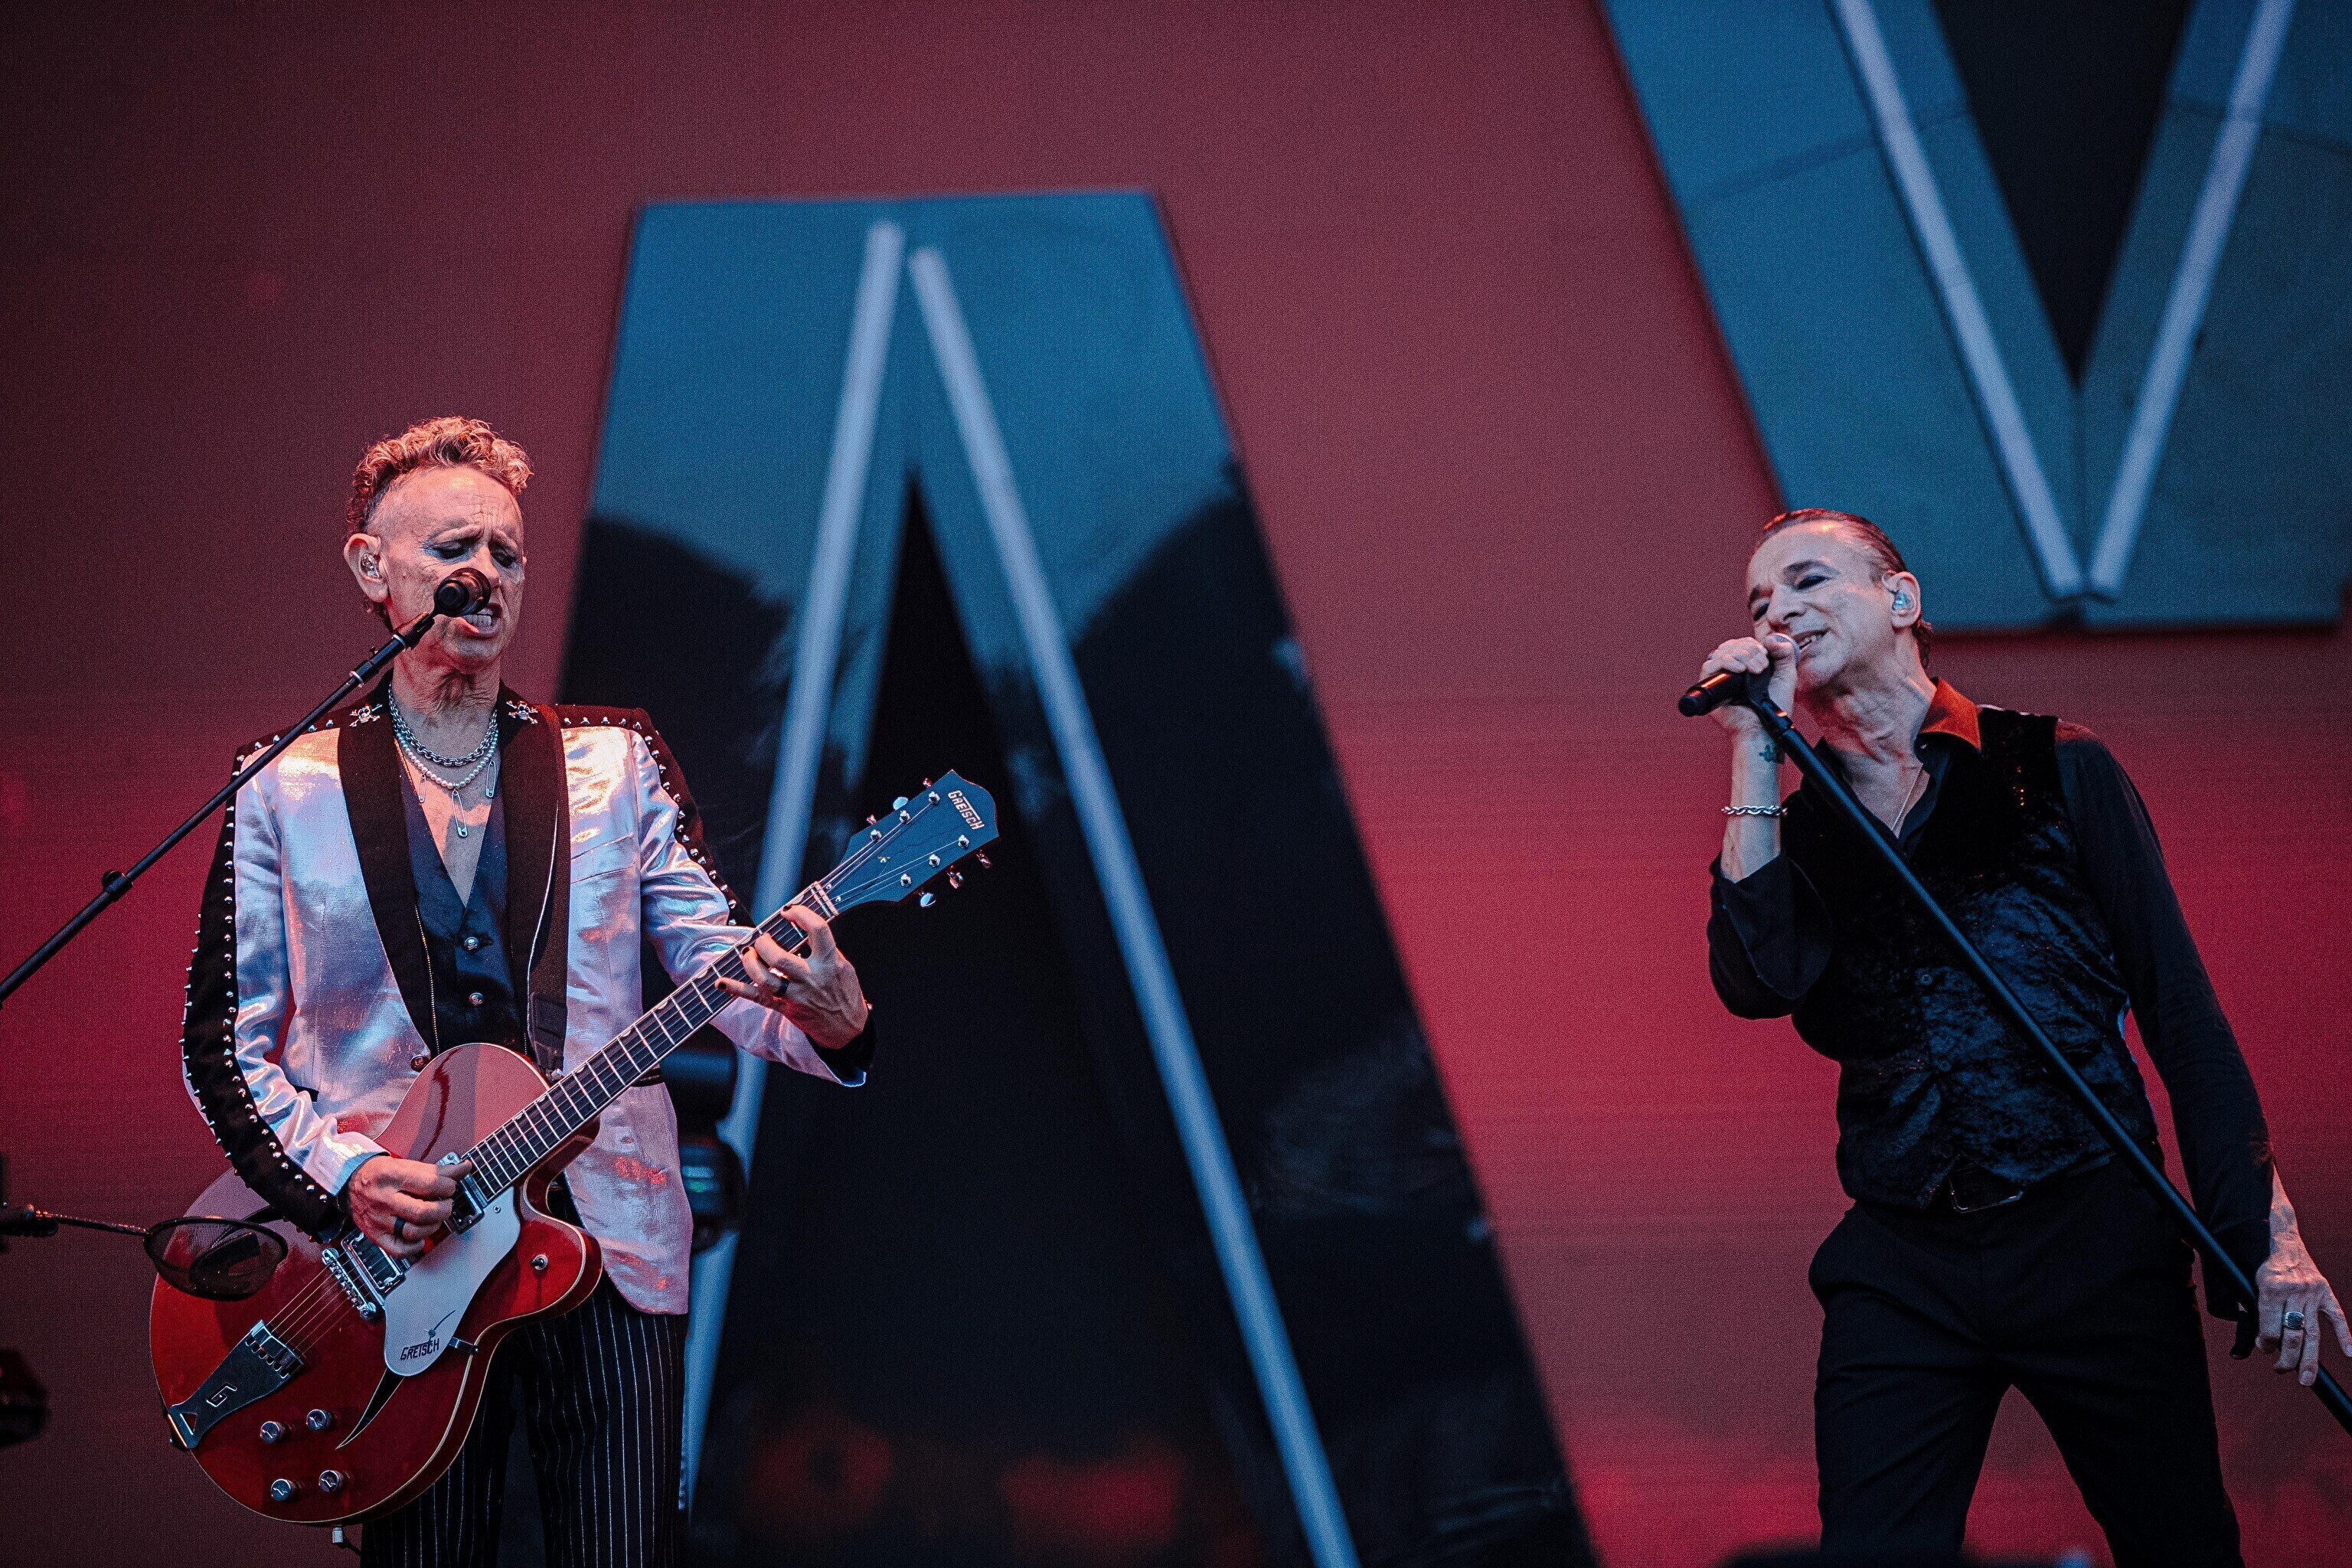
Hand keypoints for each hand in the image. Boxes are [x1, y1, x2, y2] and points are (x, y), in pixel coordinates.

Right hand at [346, 1154, 470, 1260]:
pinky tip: (419, 1237)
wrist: (351, 1182)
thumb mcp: (407, 1164)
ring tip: (434, 1218)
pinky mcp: (375, 1235)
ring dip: (432, 1227)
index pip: (429, 1183)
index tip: (449, 1187)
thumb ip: (437, 1169)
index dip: (448, 1186)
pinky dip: (414, 1247)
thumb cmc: (382, 1174)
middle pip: (423, 1212)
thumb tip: (464, 1168)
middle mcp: (384, 1198)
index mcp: (392, 1176)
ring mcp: (378, 1219)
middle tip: (445, 1204)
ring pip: (413, 1232)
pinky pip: (398, 1250)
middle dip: (443, 1209)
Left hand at [717, 906, 869, 1050]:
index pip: (816, 930)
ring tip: (748, 953)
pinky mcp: (783, 1008)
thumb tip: (802, 928)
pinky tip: (721, 981)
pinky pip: (756, 997)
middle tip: (763, 939)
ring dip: (750, 962)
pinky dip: (736, 989)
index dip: (800, 914)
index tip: (789, 911)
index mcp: (830, 963)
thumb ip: (824, 949)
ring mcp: (795, 995)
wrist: (846, 1030)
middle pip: (779, 957)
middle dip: (764, 943)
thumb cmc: (845, 994)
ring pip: (764, 978)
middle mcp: (811, 979)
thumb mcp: (842, 966)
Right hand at [1699, 633, 1797, 735]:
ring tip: (1754, 670)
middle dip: (1749, 650)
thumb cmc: (1775, 707)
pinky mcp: (1710, 688)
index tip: (1766, 656)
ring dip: (1741, 655)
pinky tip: (1739, 670)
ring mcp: (1720, 679)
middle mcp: (1731, 671)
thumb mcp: (1786, 676)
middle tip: (1762, 667)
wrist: (1765, 727)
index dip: (1753, 644)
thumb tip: (1769, 638)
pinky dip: (1725, 662)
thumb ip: (1784, 654)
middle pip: (1731, 645)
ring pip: (1721, 652)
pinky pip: (1709, 666)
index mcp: (1746, 666)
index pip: (1741, 643)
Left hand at [2256, 1214, 2350, 1386]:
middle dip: (2287, 1358)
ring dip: (2309, 1358)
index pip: (2270, 1327)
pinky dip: (2345, 1335)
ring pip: (2312, 1331)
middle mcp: (2293, 1291)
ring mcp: (2312, 1291)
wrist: (2283, 1239)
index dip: (2266, 1344)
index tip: (2265, 1350)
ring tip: (2305, 1379)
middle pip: (2292, 1333)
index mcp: (2270, 1288)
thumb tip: (2246, 1351)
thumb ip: (2248, 1314)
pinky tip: (2349, 1353)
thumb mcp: (2248, 1285)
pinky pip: (2337, 1316)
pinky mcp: (2325, 1291)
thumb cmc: (2261, 1266)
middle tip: (2281, 1371)